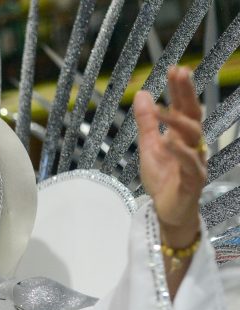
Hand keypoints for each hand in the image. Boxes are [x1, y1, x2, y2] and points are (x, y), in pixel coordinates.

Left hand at [134, 66, 204, 247]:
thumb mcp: (149, 146)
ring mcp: (195, 162)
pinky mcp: (193, 180)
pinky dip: (180, 152)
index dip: (180, 90)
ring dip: (178, 122)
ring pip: (193, 138)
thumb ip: (147, 122)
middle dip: (187, 94)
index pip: (184, 108)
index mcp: (183, 136)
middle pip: (193, 116)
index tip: (175, 69)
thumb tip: (143, 93)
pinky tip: (169, 141)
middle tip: (180, 73)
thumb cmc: (163, 177)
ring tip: (164, 110)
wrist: (168, 210)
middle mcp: (194, 145)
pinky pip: (190, 164)